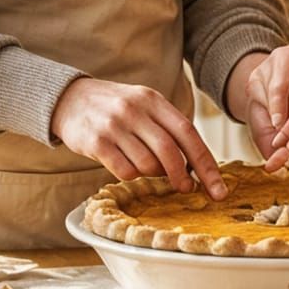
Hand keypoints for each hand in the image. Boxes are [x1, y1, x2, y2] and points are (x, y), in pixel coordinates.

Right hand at [50, 77, 226, 199]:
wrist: (70, 98)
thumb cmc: (115, 107)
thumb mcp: (143, 105)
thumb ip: (166, 128)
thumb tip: (195, 165)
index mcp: (153, 100)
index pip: (188, 132)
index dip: (206, 163)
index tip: (218, 188)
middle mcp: (135, 110)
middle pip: (170, 151)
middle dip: (183, 177)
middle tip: (187, 190)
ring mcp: (115, 125)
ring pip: (147, 164)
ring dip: (153, 174)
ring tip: (146, 168)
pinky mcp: (96, 142)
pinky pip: (124, 171)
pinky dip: (131, 175)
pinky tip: (125, 165)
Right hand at [243, 32, 288, 154]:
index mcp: (282, 59)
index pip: (278, 85)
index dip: (278, 106)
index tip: (279, 125)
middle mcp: (264, 74)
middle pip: (266, 108)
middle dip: (278, 134)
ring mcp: (258, 91)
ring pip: (261, 122)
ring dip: (275, 146)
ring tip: (286, 165)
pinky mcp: (259, 106)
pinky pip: (262, 130)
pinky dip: (273, 147)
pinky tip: (280, 163)